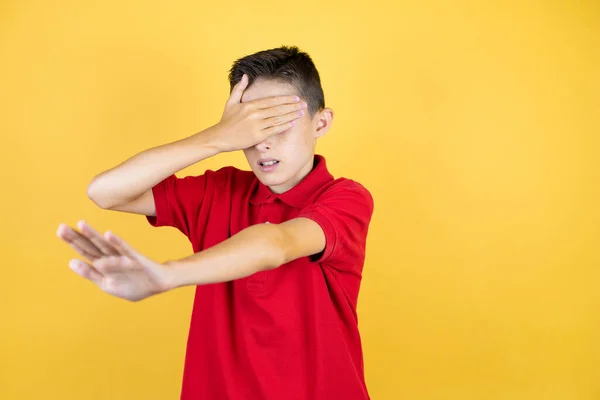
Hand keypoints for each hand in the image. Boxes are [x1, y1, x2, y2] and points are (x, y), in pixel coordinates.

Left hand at [57, 221, 172, 300]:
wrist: (158, 284)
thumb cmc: (133, 284)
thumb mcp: (107, 284)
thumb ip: (90, 273)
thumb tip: (71, 261)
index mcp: (103, 263)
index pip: (86, 250)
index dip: (73, 241)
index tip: (60, 231)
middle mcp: (111, 257)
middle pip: (91, 245)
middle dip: (77, 237)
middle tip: (60, 227)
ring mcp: (123, 257)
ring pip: (105, 245)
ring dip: (93, 235)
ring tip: (81, 225)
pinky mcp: (135, 259)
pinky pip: (125, 250)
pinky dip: (117, 243)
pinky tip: (108, 235)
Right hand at [210, 74, 306, 151]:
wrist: (219, 137)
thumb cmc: (226, 120)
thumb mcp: (231, 102)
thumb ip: (239, 88)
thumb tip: (245, 76)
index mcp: (250, 105)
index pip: (272, 101)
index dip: (285, 99)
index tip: (295, 98)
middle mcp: (255, 114)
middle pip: (278, 109)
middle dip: (292, 106)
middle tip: (303, 104)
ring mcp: (257, 125)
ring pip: (278, 119)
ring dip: (291, 115)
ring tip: (301, 112)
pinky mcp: (258, 136)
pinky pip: (274, 130)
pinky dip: (284, 126)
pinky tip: (292, 123)